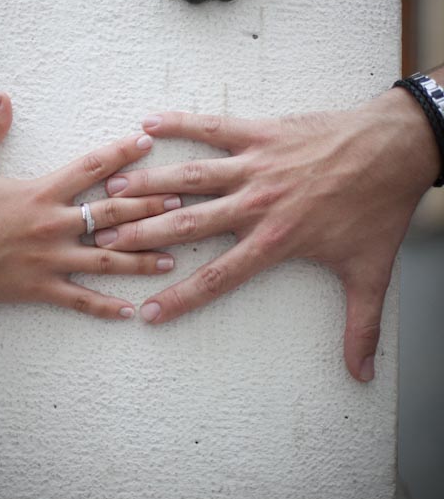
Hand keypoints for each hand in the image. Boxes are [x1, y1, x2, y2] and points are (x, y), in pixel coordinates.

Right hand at [0, 93, 179, 318]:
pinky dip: (104, 307)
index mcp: (42, 192)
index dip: (121, 153)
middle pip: (113, 215)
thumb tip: (0, 95)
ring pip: (107, 260)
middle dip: (149, 207)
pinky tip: (130, 311)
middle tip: (182, 202)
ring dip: (141, 259)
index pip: (91, 167)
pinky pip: (79, 300)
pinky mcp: (41, 287)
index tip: (147, 143)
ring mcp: (51, 259)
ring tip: (172, 257)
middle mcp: (54, 225)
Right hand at [95, 90, 440, 379]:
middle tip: (105, 241)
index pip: (218, 276)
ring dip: (149, 184)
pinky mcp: (262, 133)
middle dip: (142, 235)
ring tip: (112, 190)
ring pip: (190, 177)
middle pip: (187, 224)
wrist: (394, 150)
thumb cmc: (378, 208)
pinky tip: (149, 125)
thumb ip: (360, 327)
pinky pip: (213, 127)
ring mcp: (256, 165)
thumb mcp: (369, 272)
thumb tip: (361, 375)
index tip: (148, 313)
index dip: (181, 297)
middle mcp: (256, 204)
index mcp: (276, 240)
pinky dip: (181, 123)